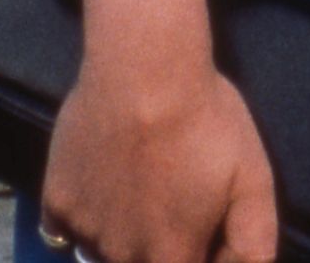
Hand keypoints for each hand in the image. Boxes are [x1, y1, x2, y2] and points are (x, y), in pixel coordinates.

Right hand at [41, 0, 276, 262]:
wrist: (142, 67)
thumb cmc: (203, 121)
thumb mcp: (253, 178)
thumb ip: (254, 243)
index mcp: (171, 259)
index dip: (193, 253)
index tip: (197, 228)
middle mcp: (123, 259)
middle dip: (158, 244)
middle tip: (168, 197)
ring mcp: (85, 233)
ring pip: (103, 253)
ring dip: (122, 234)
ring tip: (139, 183)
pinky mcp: (55, 204)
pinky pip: (66, 231)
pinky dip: (86, 215)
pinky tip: (103, 180)